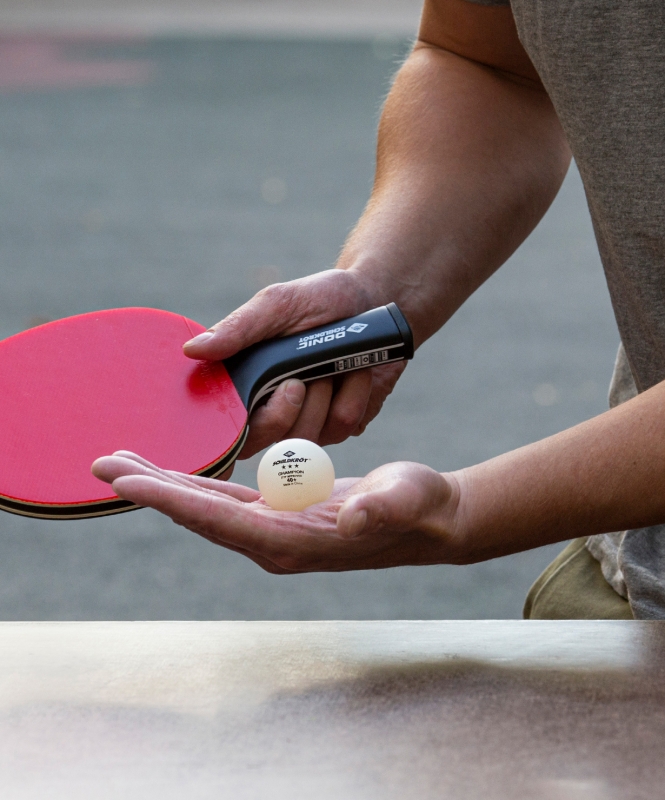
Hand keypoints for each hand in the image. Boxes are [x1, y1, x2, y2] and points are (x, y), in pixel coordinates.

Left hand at [91, 452, 461, 572]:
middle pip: (197, 514)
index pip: (217, 519)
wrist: (426, 520)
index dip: (169, 499)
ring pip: (206, 507)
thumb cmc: (418, 507)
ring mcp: (273, 531)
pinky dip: (195, 484)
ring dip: (165, 484)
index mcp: (291, 540)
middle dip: (149, 489)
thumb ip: (383, 508)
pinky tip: (175, 472)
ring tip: (124, 463)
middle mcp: (272, 542)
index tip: (124, 481)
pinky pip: (226, 500)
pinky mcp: (278, 516)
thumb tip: (357, 515)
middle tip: (101, 464)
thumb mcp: (406, 499)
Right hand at [182, 269, 407, 457]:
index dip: (231, 438)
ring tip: (332, 362)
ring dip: (324, 396)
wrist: (376, 299)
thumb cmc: (321, 299)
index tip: (248, 412)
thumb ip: (238, 329)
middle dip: (283, 413)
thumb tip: (192, 350)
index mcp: (247, 385)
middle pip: (266, 443)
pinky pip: (344, 425)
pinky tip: (355, 370)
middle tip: (298, 380)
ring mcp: (311, 422)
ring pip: (308, 437)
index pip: (227, 431)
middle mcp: (274, 410)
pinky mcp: (343, 424)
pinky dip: (354, 394)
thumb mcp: (278, 305)